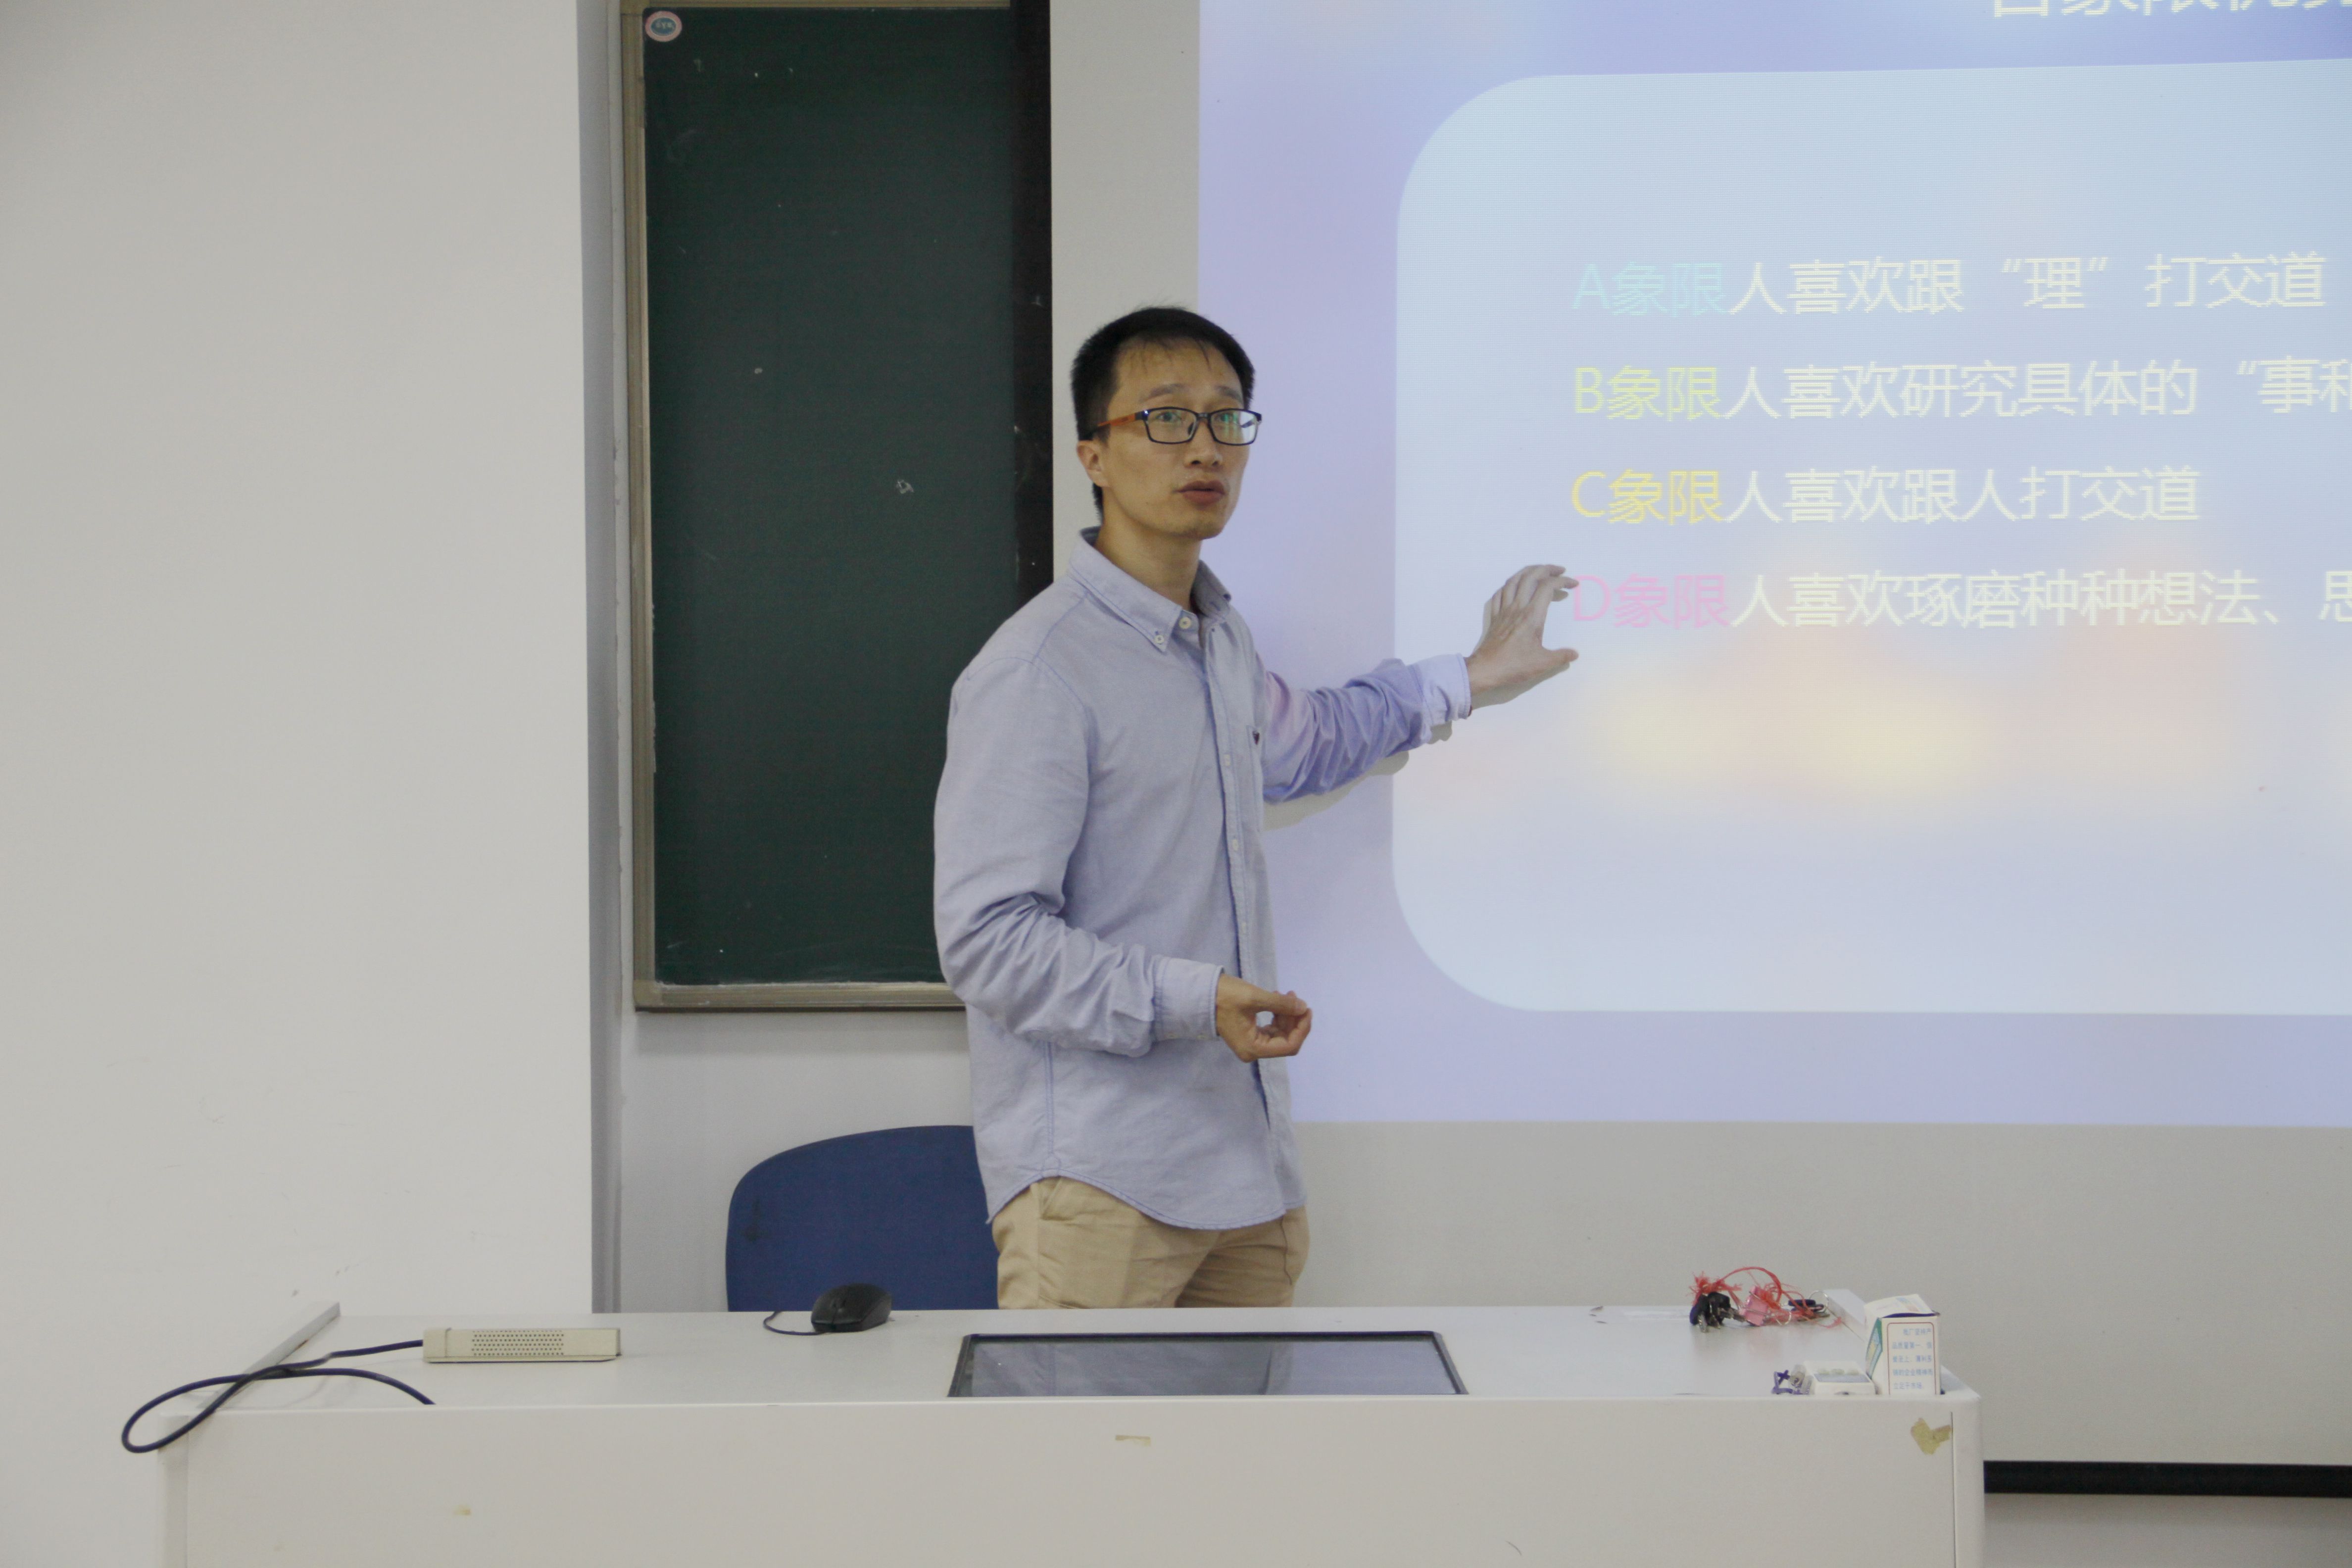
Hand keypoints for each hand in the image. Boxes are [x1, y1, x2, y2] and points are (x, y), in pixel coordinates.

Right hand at [1215, 975, 1311, 1062]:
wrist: (1202, 994)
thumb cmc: (1226, 997)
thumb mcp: (1255, 998)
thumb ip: (1282, 1004)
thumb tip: (1303, 1007)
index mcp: (1254, 1048)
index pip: (1289, 1046)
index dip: (1302, 1028)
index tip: (1306, 1009)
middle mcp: (1253, 1051)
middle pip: (1285, 1040)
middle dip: (1294, 1019)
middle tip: (1295, 996)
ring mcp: (1251, 1044)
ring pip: (1280, 1034)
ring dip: (1287, 1015)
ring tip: (1286, 994)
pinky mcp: (1249, 1035)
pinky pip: (1271, 1029)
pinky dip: (1278, 1015)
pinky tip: (1277, 999)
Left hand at [1464, 564, 1578, 707]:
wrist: (1484, 670)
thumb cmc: (1514, 666)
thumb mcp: (1543, 663)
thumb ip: (1561, 657)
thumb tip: (1574, 654)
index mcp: (1531, 616)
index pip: (1547, 587)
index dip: (1562, 581)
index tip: (1573, 584)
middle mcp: (1517, 608)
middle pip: (1530, 577)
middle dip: (1547, 569)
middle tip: (1560, 570)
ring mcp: (1503, 610)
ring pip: (1513, 581)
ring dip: (1527, 571)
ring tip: (1539, 571)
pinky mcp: (1494, 617)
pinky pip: (1500, 593)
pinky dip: (1509, 585)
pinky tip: (1514, 587)